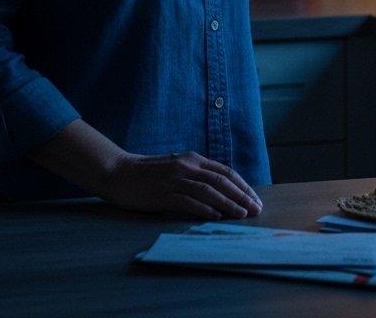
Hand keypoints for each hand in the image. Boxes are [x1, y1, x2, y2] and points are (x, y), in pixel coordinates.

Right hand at [101, 150, 263, 219]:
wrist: (118, 172)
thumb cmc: (148, 172)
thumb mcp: (177, 166)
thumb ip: (196, 174)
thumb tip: (221, 189)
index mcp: (192, 159)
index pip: (225, 172)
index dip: (243, 186)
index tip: (255, 199)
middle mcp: (187, 166)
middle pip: (222, 181)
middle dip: (242, 196)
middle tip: (256, 209)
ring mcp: (175, 180)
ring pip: (209, 191)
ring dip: (229, 204)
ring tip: (242, 214)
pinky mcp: (163, 195)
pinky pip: (189, 202)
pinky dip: (205, 209)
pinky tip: (217, 216)